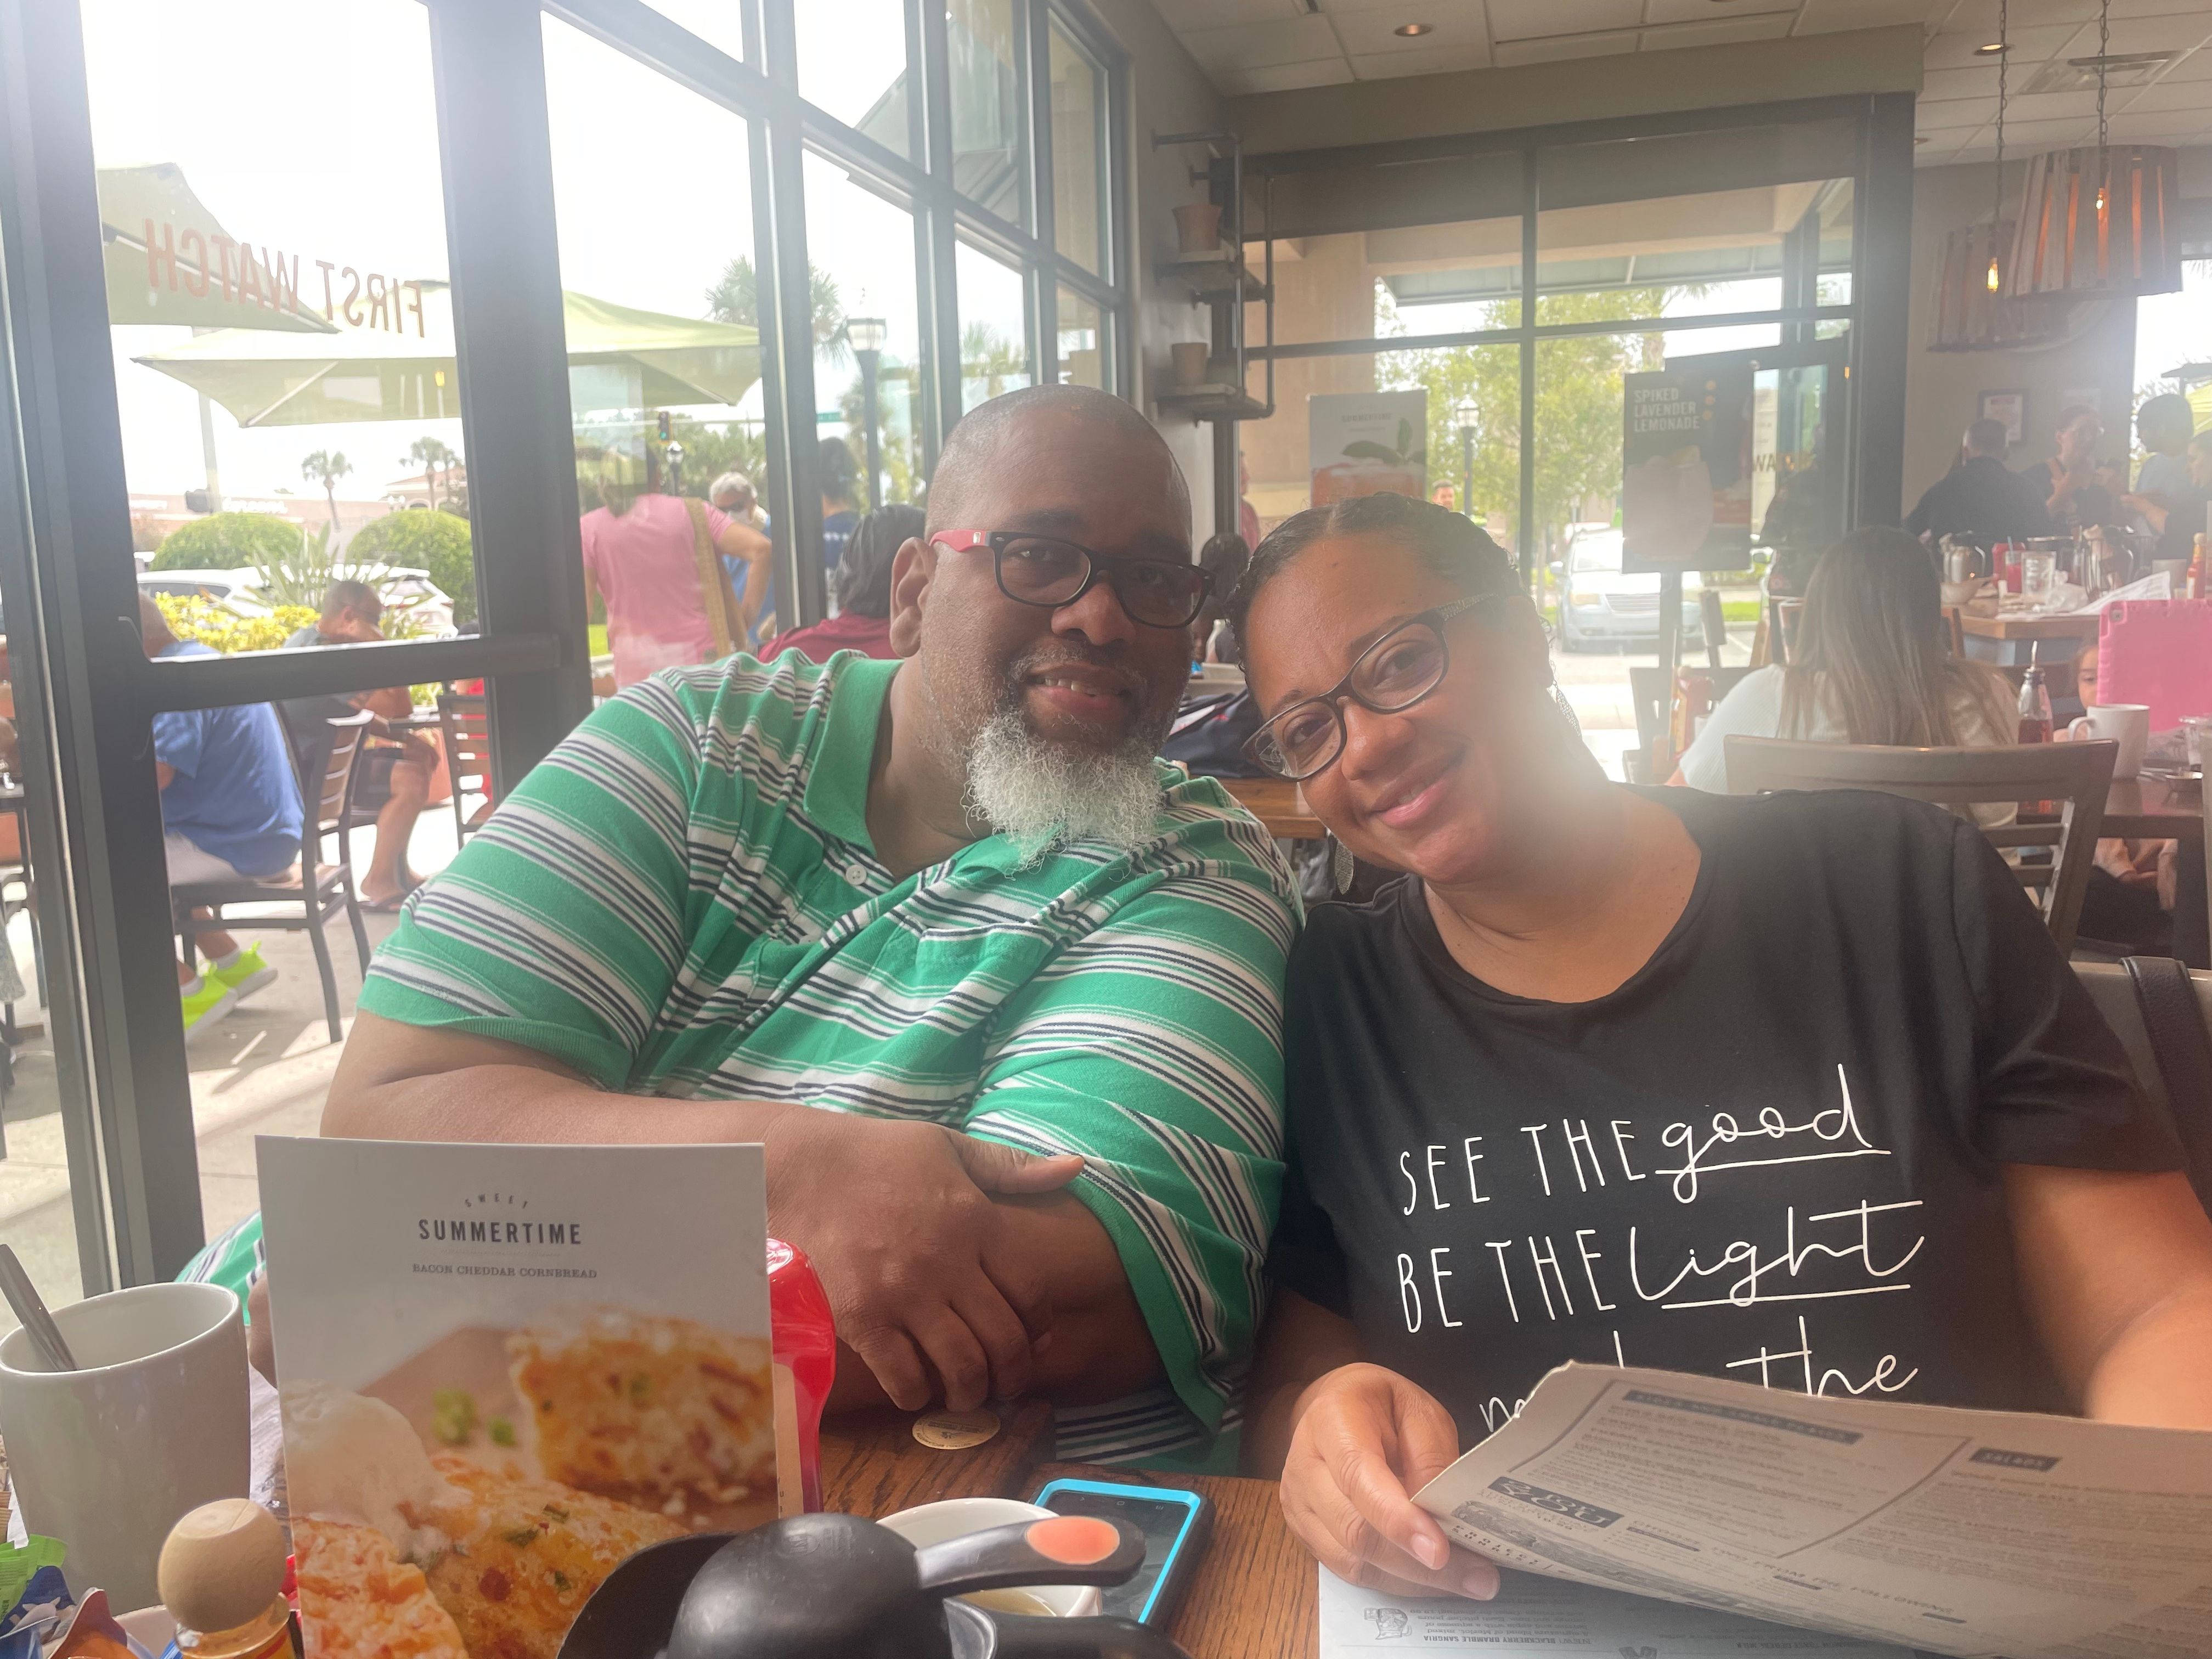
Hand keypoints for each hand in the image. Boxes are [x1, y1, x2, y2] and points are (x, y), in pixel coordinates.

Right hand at [764, 1111, 1082, 1411]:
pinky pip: (903, 1376)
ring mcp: (903, 1294)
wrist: (799, 1167)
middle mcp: (946, 1262)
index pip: (1030, 1290)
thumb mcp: (950, 1147)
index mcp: (974, 1220)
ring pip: (960, 1366)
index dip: (1040, 1324)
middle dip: (1013, 1372)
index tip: (1036, 1338)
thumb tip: (1076, 1167)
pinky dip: (917, 1395)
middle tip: (1006, 1384)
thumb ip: (1012, 1166)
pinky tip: (916, 1391)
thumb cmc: (878, 1154)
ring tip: (967, 1396)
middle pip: (1002, 1338)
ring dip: (971, 1392)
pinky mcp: (861, 1318)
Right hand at [1280, 1364, 1498, 1599]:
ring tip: (1468, 1580)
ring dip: (1414, 1580)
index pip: (1358, 1477)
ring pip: (1354, 1562)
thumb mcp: (1419, 1410)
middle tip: (1479, 1577)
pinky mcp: (1306, 1535)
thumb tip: (1441, 1518)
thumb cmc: (1380, 1407)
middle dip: (1419, 1563)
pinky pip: (1353, 1573)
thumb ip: (1431, 1457)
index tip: (1438, 1551)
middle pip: (1355, 1531)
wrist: (1332, 1408)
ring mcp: (1299, 1506)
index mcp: (1331, 1421)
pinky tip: (1433, 1578)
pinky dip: (1398, 1582)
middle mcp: (1304, 1467)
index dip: (1397, 1519)